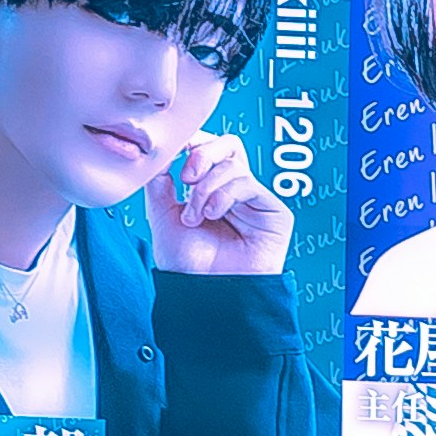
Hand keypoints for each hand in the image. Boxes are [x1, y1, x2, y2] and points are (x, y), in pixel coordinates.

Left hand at [143, 130, 290, 279]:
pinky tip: (212, 214)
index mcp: (212, 188)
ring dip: (206, 188)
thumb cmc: (186, 263)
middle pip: (229, 144)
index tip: (175, 154)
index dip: (195, 142)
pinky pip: (248, 184)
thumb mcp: (162, 215)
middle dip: (203, 154)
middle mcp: (236, 191)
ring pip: (234, 165)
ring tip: (195, 216)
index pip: (210, 148)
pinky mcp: (274, 214)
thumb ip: (160, 181)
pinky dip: (223, 195)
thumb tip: (163, 153)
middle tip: (186, 178)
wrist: (202, 293)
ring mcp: (256, 202)